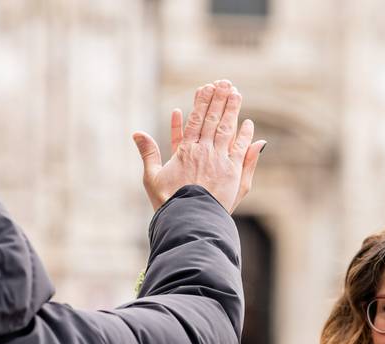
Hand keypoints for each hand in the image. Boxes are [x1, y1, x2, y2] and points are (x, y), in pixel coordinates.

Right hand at [134, 79, 266, 212]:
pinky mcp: (232, 172)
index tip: (206, 87)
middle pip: (212, 120)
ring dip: (231, 110)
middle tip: (225, 82)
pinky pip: (240, 149)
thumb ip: (148, 153)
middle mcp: (203, 152)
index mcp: (185, 151)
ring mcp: (219, 161)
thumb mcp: (152, 178)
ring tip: (235, 92)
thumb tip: (137, 133)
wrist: (188, 219)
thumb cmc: (168, 202)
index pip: (195, 120)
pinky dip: (244, 135)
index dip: (201, 102)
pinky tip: (248, 123)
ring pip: (227, 129)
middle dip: (218, 99)